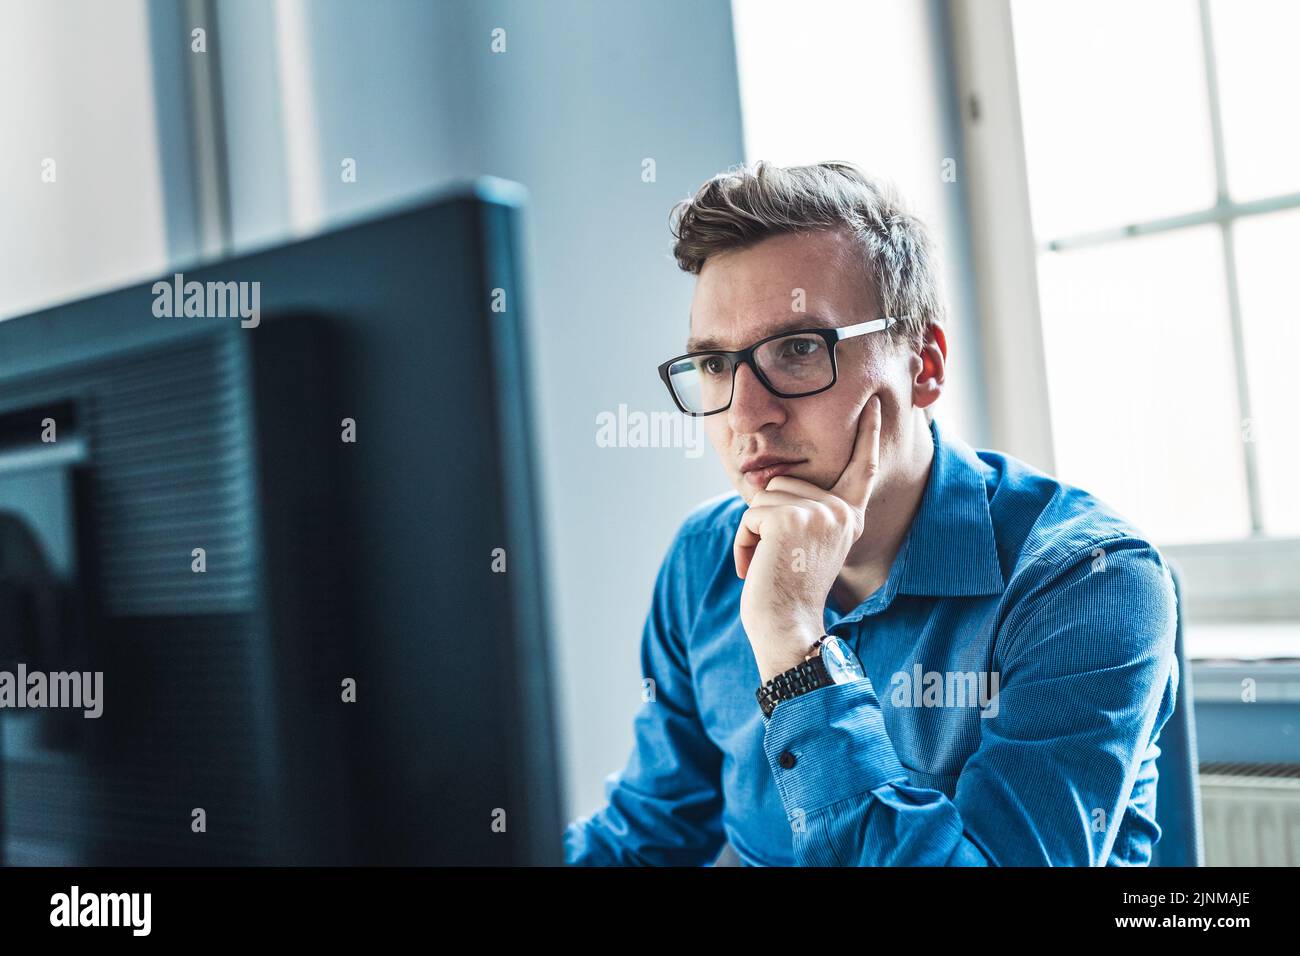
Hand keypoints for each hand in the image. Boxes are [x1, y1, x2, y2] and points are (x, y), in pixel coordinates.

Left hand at [735, 394, 881, 682]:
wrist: (788, 628)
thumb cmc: (789, 594)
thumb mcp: (805, 546)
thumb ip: (804, 513)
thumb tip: (770, 481)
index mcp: (849, 517)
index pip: (862, 468)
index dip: (868, 435)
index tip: (873, 405)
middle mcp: (841, 511)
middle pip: (784, 484)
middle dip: (767, 521)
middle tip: (781, 561)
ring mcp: (818, 513)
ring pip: (764, 497)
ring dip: (754, 532)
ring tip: (772, 564)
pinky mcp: (790, 519)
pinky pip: (749, 515)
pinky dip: (743, 543)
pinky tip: (757, 569)